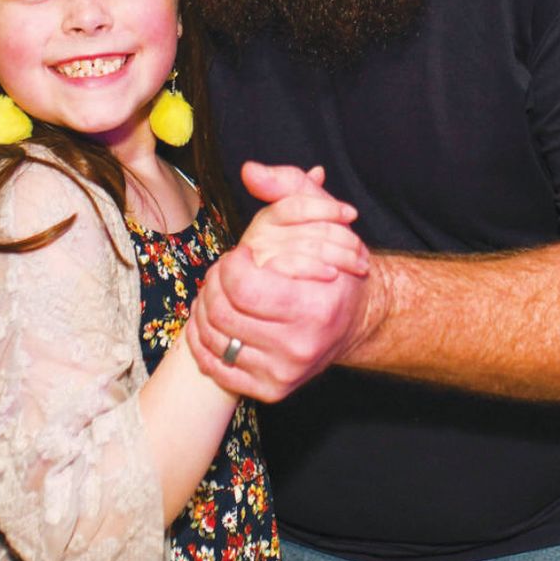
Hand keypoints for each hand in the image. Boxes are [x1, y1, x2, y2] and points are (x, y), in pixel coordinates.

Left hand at [185, 161, 374, 401]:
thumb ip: (288, 186)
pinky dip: (204, 342)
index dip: (231, 264)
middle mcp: (301, 345)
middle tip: (225, 272)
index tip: (242, 255)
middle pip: (221, 312)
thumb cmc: (336, 265)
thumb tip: (250, 171)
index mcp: (315, 306)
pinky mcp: (271, 389)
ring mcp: (285, 372)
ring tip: (219, 292)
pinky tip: (213, 321)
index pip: (241, 286)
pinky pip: (217, 367)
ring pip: (214, 339)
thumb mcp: (320, 215)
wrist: (355, 320)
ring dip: (205, 310)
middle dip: (214, 284)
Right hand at [240, 163, 369, 280]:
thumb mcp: (318, 217)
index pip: (296, 204)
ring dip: (340, 256)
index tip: (351, 214)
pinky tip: (333, 274)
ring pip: (305, 248)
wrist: (324, 298)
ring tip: (358, 265)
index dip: (326, 208)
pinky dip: (317, 268)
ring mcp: (257, 263)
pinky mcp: (261, 286)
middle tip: (361, 251)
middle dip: (341, 238)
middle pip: (306, 228)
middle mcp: (257, 238)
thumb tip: (319, 172)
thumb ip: (314, 193)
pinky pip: (290, 267)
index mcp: (269, 217)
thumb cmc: (323, 255)